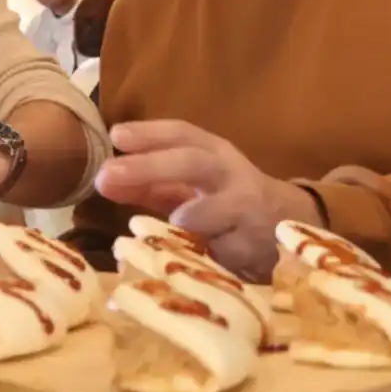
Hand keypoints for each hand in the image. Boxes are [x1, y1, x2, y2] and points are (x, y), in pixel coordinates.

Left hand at [95, 120, 320, 282]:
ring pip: (219, 207)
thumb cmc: (225, 201)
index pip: (181, 134)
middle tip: (107, 174)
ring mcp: (248, 209)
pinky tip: (198, 258)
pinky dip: (212, 252)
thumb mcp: (191, 185)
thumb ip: (147, 184)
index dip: (149, 133)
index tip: (115, 135)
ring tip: (173, 219)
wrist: (288, 226)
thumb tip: (101, 180)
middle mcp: (230, 174)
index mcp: (213, 153)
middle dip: (151, 166)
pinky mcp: (257, 245)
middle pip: (193, 162)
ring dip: (193, 214)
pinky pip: (230, 249)